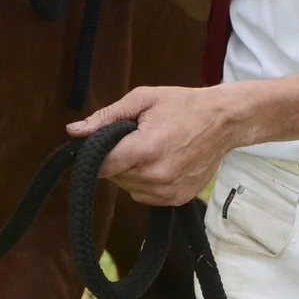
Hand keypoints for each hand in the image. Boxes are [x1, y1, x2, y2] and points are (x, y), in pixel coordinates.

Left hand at [66, 86, 239, 206]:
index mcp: (146, 149)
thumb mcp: (142, 100)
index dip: (95, 156)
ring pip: (128, 187)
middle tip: (133, 138)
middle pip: (114, 176)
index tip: (98, 145)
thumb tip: (74, 131)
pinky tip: (159, 162)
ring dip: (130, 171)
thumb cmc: (183, 105)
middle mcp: (157, 176)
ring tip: (150, 148)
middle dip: (116, 158)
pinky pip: (145, 195)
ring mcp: (168, 191)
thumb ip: (106, 117)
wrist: (224, 122)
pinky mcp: (177, 199)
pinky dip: (145, 181)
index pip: (102, 166)